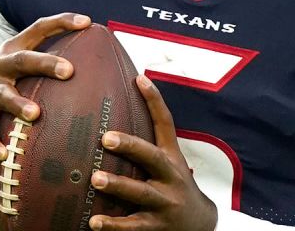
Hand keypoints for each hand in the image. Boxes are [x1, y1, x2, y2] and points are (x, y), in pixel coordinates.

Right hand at [0, 12, 90, 159]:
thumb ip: (51, 63)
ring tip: (35, 114)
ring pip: (3, 95)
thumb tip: (101, 64)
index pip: (39, 28)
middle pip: (22, 60)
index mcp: (14, 49)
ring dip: (19, 104)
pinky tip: (3, 153)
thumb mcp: (23, 68)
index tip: (87, 23)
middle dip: (45, 64)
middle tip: (68, 71)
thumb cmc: (8, 83)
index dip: (62, 22)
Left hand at [89, 76, 217, 230]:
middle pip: (152, 157)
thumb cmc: (175, 189)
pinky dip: (113, 225)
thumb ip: (146, 148)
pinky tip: (93, 222)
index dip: (155, 100)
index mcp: (172, 158)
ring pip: (140, 193)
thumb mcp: (170, 165)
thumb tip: (111, 123)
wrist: (201, 226)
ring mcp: (165, 203)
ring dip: (118, 185)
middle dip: (130, 146)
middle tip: (106, 138)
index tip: (139, 78)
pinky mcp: (157, 226)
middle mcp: (171, 177)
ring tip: (95, 178)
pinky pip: (133, 226)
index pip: (165, 124)